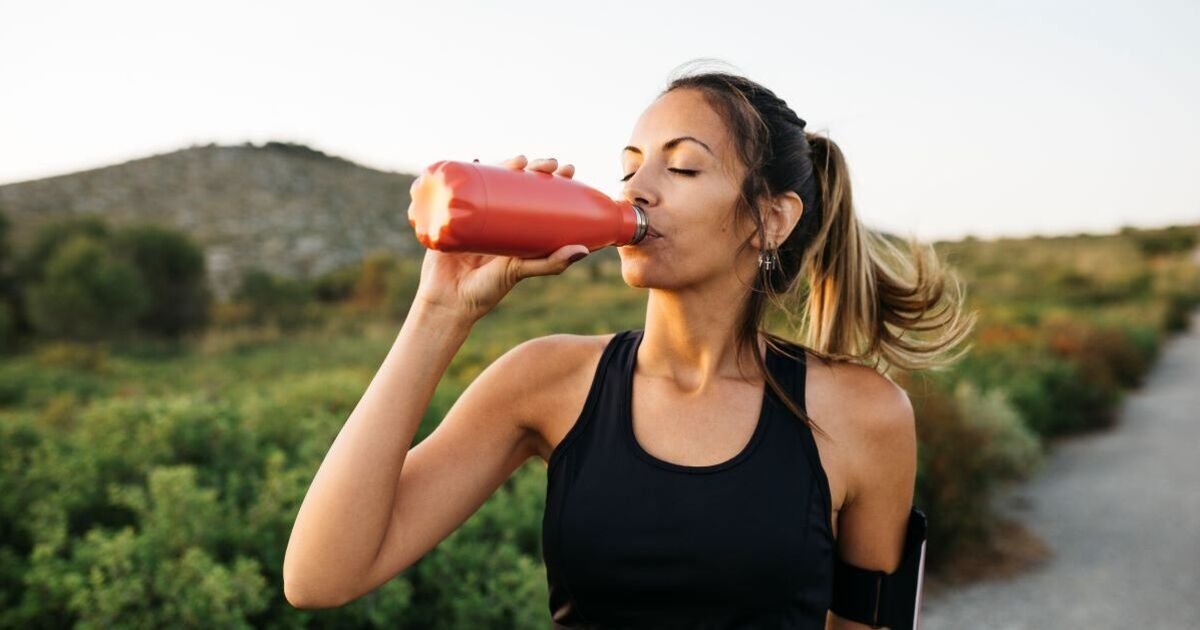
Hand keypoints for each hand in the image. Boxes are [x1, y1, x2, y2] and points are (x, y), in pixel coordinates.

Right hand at [411, 155, 589, 324]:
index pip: (538, 196)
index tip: (568, 169)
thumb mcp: (519, 271)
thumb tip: (583, 251)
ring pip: (491, 181)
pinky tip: (477, 160)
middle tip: (549, 164)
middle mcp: (496, 218)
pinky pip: (459, 189)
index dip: (553, 180)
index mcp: (516, 228)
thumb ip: (549, 263)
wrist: (446, 302)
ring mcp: (474, 214)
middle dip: (534, 167)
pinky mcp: (450, 214)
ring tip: (520, 160)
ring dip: (506, 164)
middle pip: (516, 183)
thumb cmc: (485, 291)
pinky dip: (466, 171)